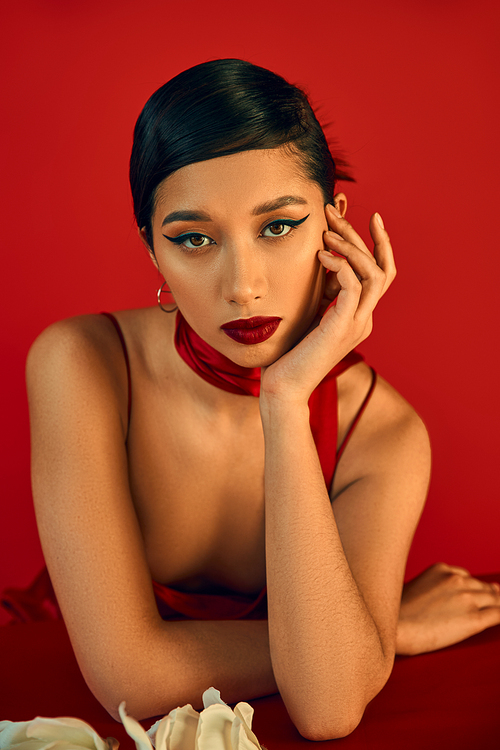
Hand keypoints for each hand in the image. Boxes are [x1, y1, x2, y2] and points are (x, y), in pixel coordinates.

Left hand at [260, 203, 395, 402]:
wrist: (283, 386)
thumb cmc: (290, 352)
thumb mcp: (310, 312)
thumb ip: (322, 291)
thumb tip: (323, 259)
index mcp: (359, 316)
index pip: (382, 273)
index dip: (379, 243)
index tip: (369, 216)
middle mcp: (364, 319)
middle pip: (382, 268)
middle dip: (361, 236)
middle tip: (335, 215)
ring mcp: (356, 324)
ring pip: (374, 275)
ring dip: (352, 248)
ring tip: (327, 234)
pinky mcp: (341, 328)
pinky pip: (354, 288)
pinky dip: (340, 266)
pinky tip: (320, 257)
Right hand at [397, 562, 499, 654]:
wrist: (396, 627)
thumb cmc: (398, 612)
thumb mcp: (414, 586)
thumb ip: (432, 586)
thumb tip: (441, 597)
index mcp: (442, 570)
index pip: (466, 577)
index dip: (471, 588)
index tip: (474, 594)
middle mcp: (457, 580)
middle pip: (482, 587)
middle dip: (487, 595)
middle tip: (493, 600)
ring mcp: (467, 599)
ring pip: (494, 599)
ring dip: (497, 604)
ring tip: (498, 608)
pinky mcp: (474, 619)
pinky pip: (498, 615)